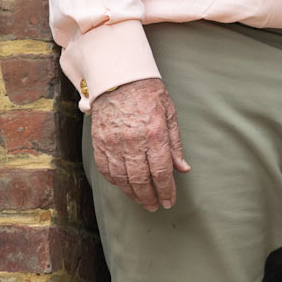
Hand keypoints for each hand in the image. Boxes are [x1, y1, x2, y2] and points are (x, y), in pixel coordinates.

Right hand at [89, 76, 189, 211]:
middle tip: (155, 206)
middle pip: (141, 180)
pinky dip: (115, 181)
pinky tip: (124, 186)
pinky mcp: (99, 141)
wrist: (118, 76)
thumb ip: (175, 145)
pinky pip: (106, 169)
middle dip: (150, 197)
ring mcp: (113, 142)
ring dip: (132, 193)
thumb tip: (183, 169)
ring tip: (141, 200)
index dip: (166, 191)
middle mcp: (133, 141)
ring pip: (122, 178)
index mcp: (154, 134)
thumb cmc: (148, 92)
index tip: (169, 201)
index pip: (161, 172)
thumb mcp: (169, 114)